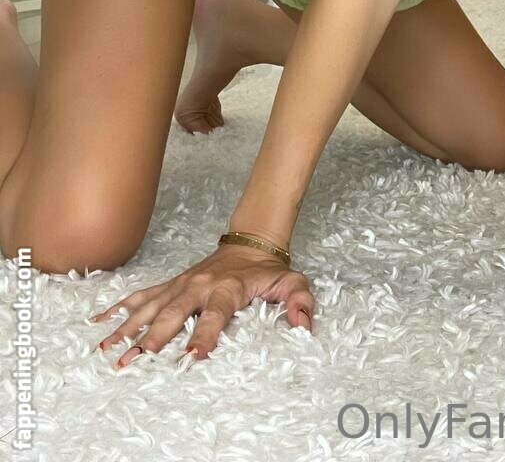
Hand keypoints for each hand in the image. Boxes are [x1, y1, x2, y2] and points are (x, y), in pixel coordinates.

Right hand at [91, 243, 313, 366]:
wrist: (250, 243)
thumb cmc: (268, 270)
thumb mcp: (291, 282)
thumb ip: (299, 301)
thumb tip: (303, 325)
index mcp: (227, 289)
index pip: (214, 316)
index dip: (204, 336)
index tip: (191, 357)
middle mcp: (199, 286)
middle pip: (173, 314)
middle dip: (152, 339)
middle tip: (131, 361)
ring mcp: (182, 284)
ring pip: (150, 306)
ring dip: (128, 328)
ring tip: (107, 349)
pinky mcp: (172, 283)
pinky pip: (143, 295)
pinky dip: (121, 308)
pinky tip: (101, 323)